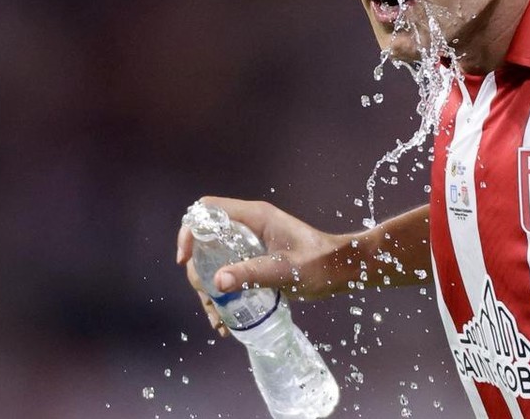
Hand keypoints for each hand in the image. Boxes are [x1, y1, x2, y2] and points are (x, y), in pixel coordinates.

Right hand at [176, 196, 354, 335]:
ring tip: (216, 319)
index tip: (185, 260)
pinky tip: (226, 319)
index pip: (208, 211)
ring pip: (216, 259)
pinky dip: (224, 292)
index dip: (190, 231)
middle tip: (207, 298)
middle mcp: (249, 225)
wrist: (343, 270)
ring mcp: (252, 242)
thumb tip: (217, 282)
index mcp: (254, 217)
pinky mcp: (257, 259)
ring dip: (210, 288)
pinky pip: (230, 271)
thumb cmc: (320, 264)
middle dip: (200, 270)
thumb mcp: (285, 270)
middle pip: (207, 240)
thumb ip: (252, 273)